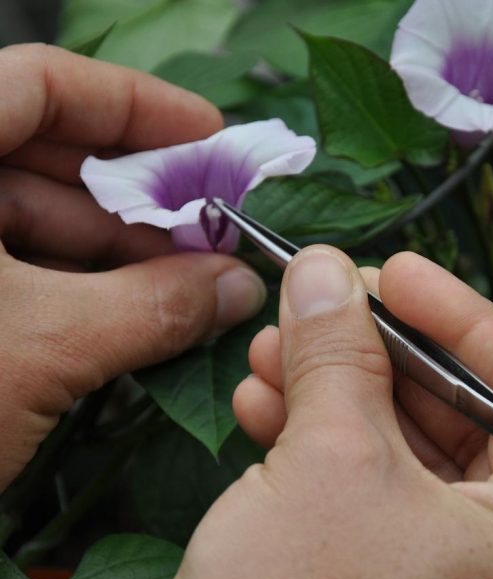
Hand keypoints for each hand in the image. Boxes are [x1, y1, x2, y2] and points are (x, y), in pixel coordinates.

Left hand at [0, 44, 265, 491]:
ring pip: (32, 219)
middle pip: (44, 155)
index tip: (208, 139)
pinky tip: (137, 311)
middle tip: (209, 230)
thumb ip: (154, 306)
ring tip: (186, 280)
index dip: (137, 105)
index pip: (40, 85)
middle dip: (138, 195)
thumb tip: (237, 287)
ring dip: (117, 249)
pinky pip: (18, 270)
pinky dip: (81, 286)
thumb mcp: (45, 345)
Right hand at [128, 248, 492, 578]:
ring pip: (421, 466)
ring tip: (278, 354)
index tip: (395, 275)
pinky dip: (337, 457)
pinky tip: (272, 408)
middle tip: (325, 306)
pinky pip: (394, 511)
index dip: (463, 316)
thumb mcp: (324, 457)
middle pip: (471, 424)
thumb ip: (339, 348)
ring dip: (345, 401)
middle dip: (383, 358)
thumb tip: (327, 274)